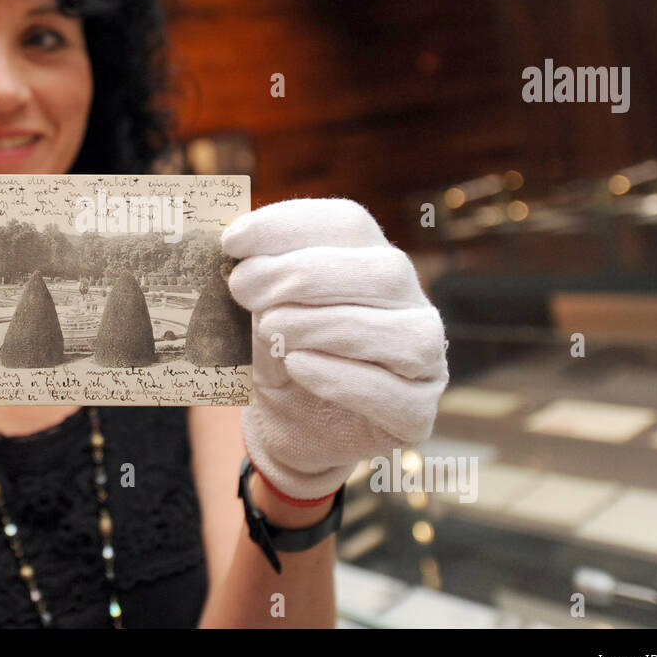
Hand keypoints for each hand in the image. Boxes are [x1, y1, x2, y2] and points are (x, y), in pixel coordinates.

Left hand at [222, 198, 447, 500]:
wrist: (291, 432)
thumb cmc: (281, 361)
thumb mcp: (261, 315)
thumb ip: (262, 283)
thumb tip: (239, 255)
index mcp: (374, 264)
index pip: (350, 224)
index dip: (290, 225)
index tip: (232, 241)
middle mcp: (410, 305)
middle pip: (383, 270)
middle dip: (303, 274)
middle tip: (243, 287)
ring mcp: (425, 361)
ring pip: (400, 330)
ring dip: (322, 324)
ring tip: (269, 329)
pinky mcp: (416, 413)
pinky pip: (392, 392)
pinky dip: (340, 377)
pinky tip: (297, 366)